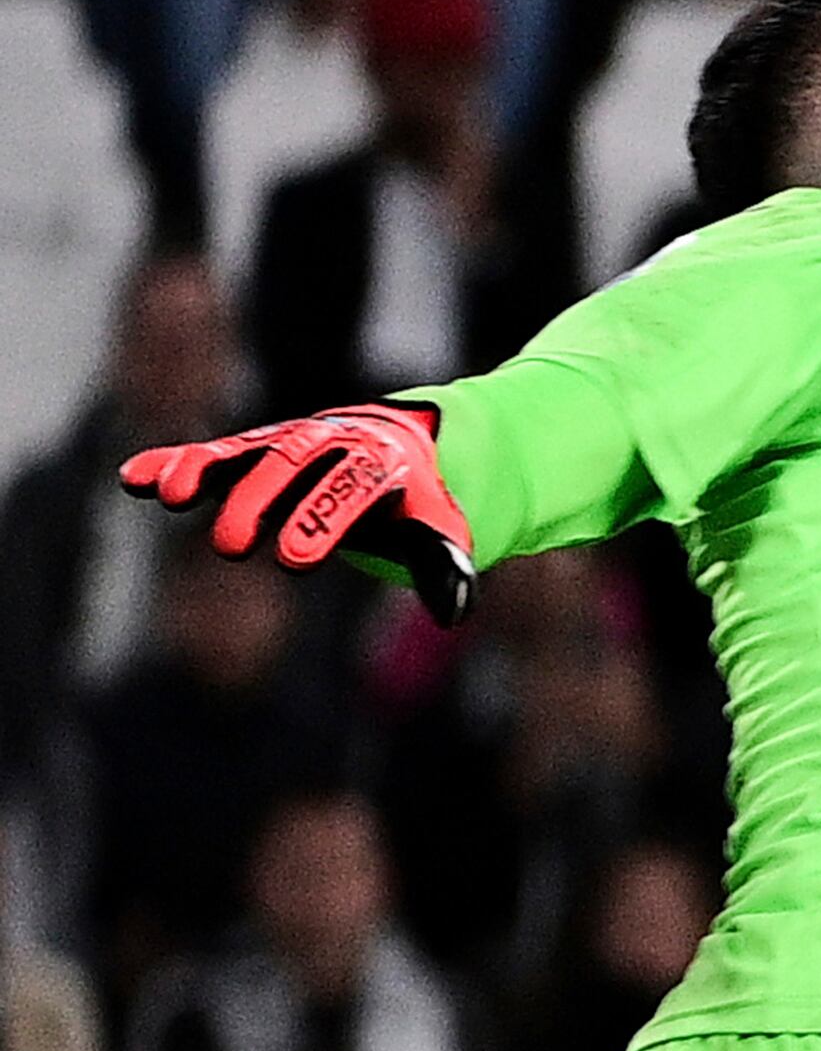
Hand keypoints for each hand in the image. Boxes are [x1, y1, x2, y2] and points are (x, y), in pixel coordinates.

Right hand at [121, 402, 474, 623]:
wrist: (406, 441)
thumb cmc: (416, 500)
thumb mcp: (439, 527)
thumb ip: (441, 563)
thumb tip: (456, 609)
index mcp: (380, 463)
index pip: (350, 490)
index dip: (323, 521)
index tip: (295, 560)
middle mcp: (329, 444)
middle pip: (291, 466)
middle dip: (260, 502)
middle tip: (231, 545)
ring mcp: (285, 444)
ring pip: (245, 452)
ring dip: (205, 469)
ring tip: (170, 496)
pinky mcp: (251, 450)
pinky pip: (211, 454)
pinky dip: (175, 462)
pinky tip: (134, 480)